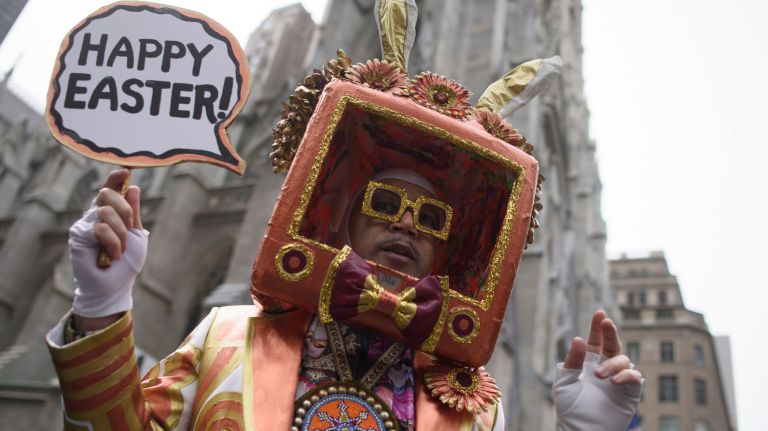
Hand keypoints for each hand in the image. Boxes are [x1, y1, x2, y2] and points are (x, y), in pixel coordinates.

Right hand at [70, 169, 147, 327]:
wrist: (114, 286)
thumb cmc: (126, 262)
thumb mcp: (136, 234)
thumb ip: (134, 212)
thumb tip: (134, 187)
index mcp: (110, 211)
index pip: (110, 188)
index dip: (115, 178)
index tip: (125, 170)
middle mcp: (94, 214)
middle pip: (108, 194)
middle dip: (125, 212)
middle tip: (128, 232)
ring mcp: (85, 223)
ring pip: (105, 211)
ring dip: (120, 233)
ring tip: (119, 250)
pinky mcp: (78, 235)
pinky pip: (100, 228)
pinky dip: (113, 243)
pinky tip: (112, 256)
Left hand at [553, 310, 642, 430]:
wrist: (580, 428)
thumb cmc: (570, 406)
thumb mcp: (565, 380)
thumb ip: (573, 360)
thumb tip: (579, 338)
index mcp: (589, 362)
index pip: (596, 340)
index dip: (598, 327)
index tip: (599, 313)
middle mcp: (605, 367)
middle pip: (613, 344)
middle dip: (610, 332)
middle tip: (606, 322)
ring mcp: (618, 379)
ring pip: (623, 360)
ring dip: (612, 364)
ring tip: (599, 376)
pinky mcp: (629, 392)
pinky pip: (634, 377)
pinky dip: (626, 375)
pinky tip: (613, 381)